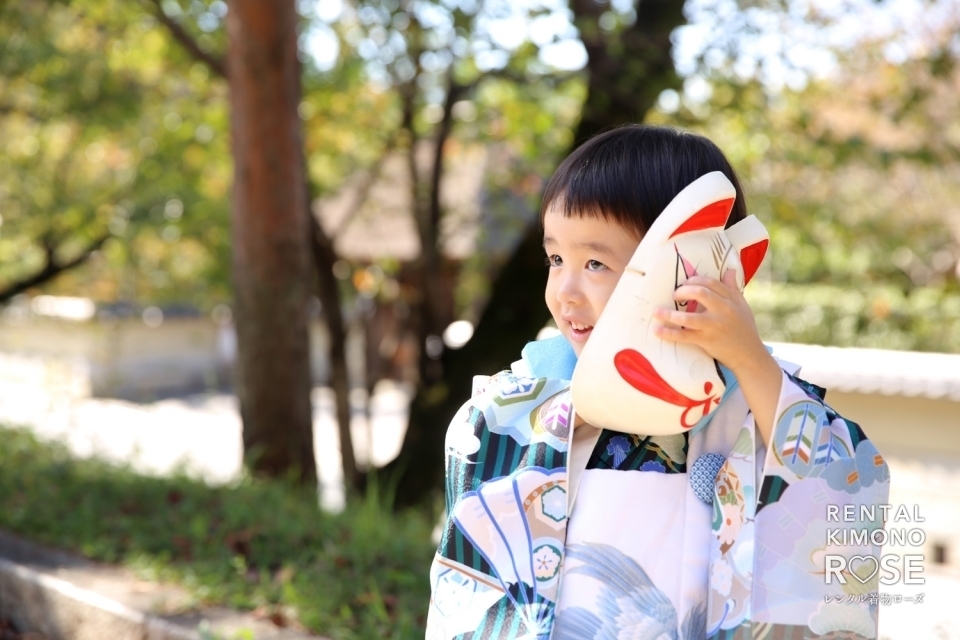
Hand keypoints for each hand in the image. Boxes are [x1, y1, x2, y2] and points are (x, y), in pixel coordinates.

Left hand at [653, 269, 781, 444]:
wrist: (749, 355)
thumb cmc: (745, 329)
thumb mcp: (742, 305)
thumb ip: (733, 288)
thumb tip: (730, 270)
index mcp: (731, 300)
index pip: (711, 283)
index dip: (695, 280)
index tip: (685, 283)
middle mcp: (723, 311)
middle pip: (700, 293)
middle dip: (683, 291)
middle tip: (674, 295)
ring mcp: (713, 326)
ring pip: (688, 317)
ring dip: (669, 314)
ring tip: (657, 311)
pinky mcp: (706, 340)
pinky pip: (684, 336)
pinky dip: (669, 333)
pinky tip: (657, 330)